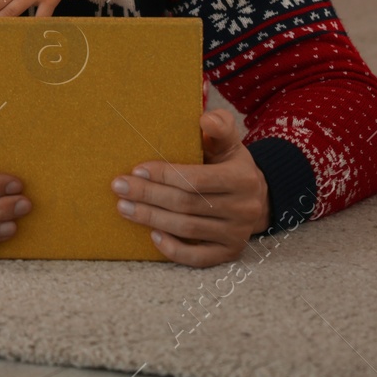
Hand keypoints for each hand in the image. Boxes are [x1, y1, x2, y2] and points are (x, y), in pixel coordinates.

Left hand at [111, 110, 272, 267]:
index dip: (164, 175)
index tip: (136, 170)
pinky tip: (152, 236)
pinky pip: (198, 258)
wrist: (258, 198)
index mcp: (242, 178)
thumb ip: (220, 126)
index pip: (196, 179)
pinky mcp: (230, 253)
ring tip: (124, 207)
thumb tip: (205, 119)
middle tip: (119, 188)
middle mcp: (244, 209)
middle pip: (187, 205)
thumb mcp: (229, 142)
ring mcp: (237, 234)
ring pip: (187, 229)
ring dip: (151, 219)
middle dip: (148, 196)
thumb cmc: (231, 165)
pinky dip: (174, 250)